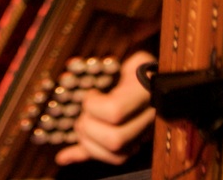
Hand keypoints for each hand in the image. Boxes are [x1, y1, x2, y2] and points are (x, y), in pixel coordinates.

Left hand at [55, 51, 155, 166]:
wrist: (158, 84)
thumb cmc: (143, 70)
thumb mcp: (136, 61)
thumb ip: (120, 67)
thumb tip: (94, 71)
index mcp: (147, 97)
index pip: (115, 111)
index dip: (94, 105)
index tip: (92, 93)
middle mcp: (147, 122)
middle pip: (114, 140)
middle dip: (90, 127)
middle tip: (85, 111)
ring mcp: (141, 138)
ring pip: (115, 156)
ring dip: (88, 142)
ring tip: (84, 123)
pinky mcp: (131, 147)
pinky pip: (110, 160)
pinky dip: (83, 156)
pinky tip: (64, 156)